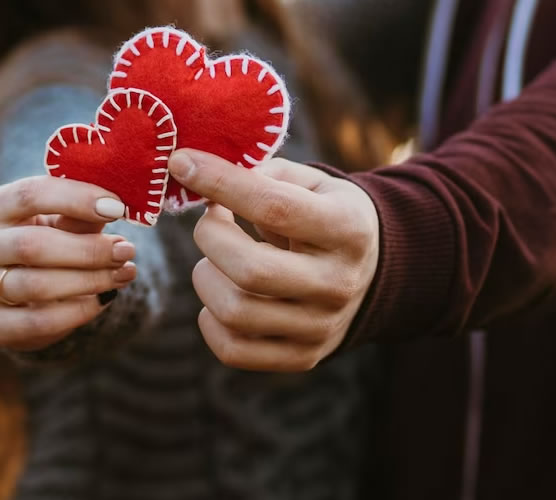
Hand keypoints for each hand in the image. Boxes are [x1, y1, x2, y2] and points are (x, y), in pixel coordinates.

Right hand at [0, 176, 136, 350]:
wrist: (18, 293)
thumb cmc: (47, 243)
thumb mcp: (61, 222)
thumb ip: (83, 216)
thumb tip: (116, 210)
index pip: (30, 195)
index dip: (76, 199)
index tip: (117, 208)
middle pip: (32, 246)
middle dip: (88, 250)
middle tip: (126, 251)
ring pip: (37, 286)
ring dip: (89, 281)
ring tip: (123, 274)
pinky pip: (38, 321)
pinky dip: (78, 311)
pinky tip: (103, 299)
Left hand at [169, 149, 379, 371]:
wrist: (372, 273)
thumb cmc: (325, 215)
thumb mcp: (311, 183)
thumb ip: (261, 174)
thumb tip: (198, 174)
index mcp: (346, 228)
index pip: (274, 207)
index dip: (221, 182)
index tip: (182, 162)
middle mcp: (338, 282)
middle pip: (250, 270)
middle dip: (209, 237)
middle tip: (210, 221)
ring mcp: (321, 327)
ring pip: (235, 312)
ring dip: (206, 278)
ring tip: (215, 260)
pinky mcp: (303, 357)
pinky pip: (233, 350)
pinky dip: (209, 321)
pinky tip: (219, 294)